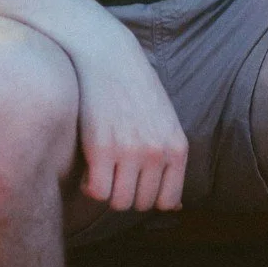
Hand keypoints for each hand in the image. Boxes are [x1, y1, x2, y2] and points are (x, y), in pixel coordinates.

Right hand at [69, 26, 189, 211]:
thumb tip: (175, 210)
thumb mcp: (166, 122)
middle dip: (128, 195)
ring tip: (104, 172)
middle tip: (117, 175)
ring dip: (108, 193)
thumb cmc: (137, 90)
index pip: (168, 201)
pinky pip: (97, 191)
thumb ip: (171, 162)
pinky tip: (90, 170)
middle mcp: (156, 153)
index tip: (138, 184)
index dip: (150, 198)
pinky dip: (91, 187)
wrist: (109, 56)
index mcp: (177, 147)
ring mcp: (129, 151)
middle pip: (141, 204)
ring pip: (118, 203)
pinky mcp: (100, 147)